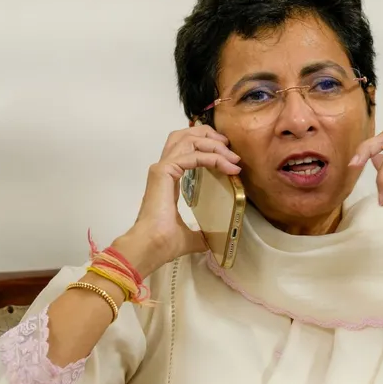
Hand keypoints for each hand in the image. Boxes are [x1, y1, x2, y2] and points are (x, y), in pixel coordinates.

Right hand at [114, 125, 241, 277]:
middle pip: (185, 135)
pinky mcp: (163, 172)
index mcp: (169, 179)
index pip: (186, 148)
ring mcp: (162, 168)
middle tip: (229, 147)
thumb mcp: (191, 236)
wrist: (151, 248)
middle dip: (210, 135)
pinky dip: (212, 157)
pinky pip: (192, 155)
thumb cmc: (164, 243)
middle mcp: (164, 168)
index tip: (229, 158)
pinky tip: (227, 166)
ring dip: (214, 144)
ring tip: (232, 156)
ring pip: (189, 140)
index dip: (208, 146)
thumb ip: (202, 233)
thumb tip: (215, 240)